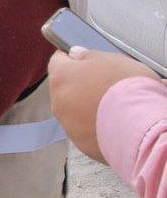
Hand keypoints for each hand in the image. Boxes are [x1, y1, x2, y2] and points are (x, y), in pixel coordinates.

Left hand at [48, 47, 157, 162]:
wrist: (140, 127)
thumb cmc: (127, 87)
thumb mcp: (112, 59)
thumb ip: (89, 56)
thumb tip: (76, 55)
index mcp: (61, 77)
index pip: (57, 60)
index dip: (71, 57)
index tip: (83, 58)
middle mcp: (58, 102)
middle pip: (65, 88)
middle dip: (80, 84)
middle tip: (104, 84)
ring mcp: (68, 125)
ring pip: (74, 110)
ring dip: (86, 106)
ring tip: (113, 105)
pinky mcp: (80, 143)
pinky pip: (85, 130)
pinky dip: (95, 124)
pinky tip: (113, 122)